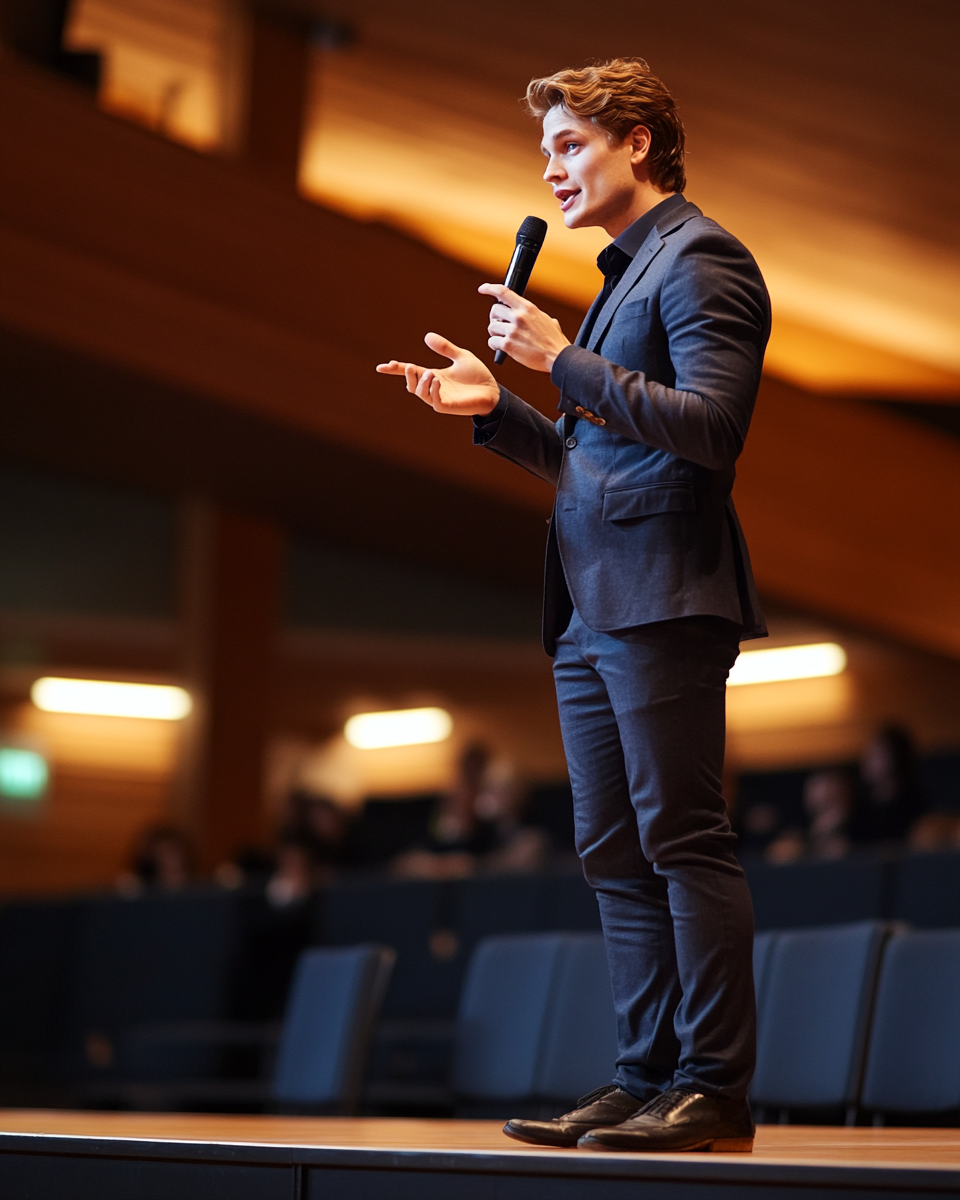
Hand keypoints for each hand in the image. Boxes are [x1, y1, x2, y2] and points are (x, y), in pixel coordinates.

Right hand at [375, 332, 499, 415]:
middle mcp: (434, 387)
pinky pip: (434, 401)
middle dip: (406, 376)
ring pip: (420, 393)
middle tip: (409, 367)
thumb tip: (426, 336)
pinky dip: (432, 391)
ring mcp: (440, 398)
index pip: (411, 372)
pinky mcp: (448, 406)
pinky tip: (437, 380)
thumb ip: (445, 348)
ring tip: (429, 373)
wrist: (493, 391)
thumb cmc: (478, 376)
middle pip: (411, 384)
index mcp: (434, 376)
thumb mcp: (461, 356)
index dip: (396, 369)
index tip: (383, 366)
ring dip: (421, 383)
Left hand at [479, 283, 569, 371]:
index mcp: (527, 308)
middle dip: (495, 318)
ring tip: (505, 338)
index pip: (504, 292)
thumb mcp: (547, 320)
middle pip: (494, 310)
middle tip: (501, 325)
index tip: (482, 289)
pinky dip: (495, 345)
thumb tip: (532, 315)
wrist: (556, 356)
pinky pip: (492, 342)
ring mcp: (513, 331)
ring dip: (495, 333)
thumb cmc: (554, 341)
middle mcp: (519, 316)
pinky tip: (502, 348)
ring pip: (491, 327)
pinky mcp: (508, 345)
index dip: (490, 288)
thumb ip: (534, 315)